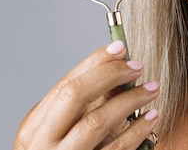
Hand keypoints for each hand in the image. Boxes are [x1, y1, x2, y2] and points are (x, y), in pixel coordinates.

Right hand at [14, 41, 159, 149]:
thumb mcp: (59, 133)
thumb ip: (81, 107)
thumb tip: (116, 71)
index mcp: (35, 127)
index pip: (66, 83)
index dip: (96, 62)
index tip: (121, 47)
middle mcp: (44, 143)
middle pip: (75, 95)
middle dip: (109, 74)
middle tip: (138, 66)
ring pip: (97, 121)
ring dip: (130, 100)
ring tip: (152, 89)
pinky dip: (137, 130)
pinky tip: (152, 116)